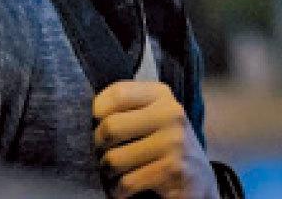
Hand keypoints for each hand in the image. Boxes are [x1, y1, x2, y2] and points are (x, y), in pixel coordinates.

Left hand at [93, 80, 217, 198]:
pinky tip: (129, 186)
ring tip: (119, 171)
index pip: (117, 93)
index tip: (100, 124)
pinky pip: (126, 183)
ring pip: (114, 159)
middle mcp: (171, 113)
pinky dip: (119, 190)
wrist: (199, 179)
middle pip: (110, 127)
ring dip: (109, 172)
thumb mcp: (151, 116)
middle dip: (99, 146)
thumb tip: (83, 112)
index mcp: (162, 95)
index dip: (97, 112)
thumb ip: (126, 108)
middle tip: (106, 153)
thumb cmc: (163, 145)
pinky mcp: (172, 170)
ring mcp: (174, 142)